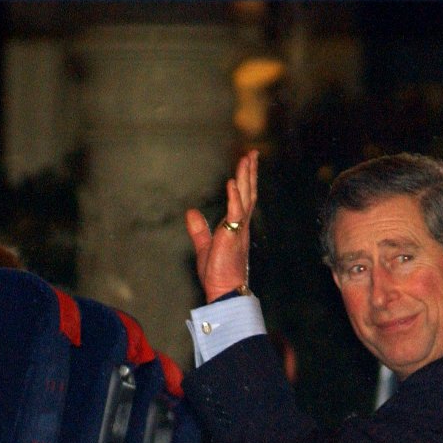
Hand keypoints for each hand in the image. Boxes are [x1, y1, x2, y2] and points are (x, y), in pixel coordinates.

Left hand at [187, 150, 258, 302]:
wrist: (224, 290)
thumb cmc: (218, 272)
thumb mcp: (205, 246)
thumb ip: (199, 229)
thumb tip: (191, 212)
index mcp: (237, 226)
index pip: (243, 198)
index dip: (245, 180)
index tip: (246, 163)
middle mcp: (242, 225)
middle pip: (248, 193)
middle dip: (250, 172)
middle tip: (252, 153)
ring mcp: (239, 229)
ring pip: (244, 198)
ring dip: (245, 178)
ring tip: (246, 159)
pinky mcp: (233, 235)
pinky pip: (235, 212)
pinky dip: (234, 197)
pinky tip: (232, 182)